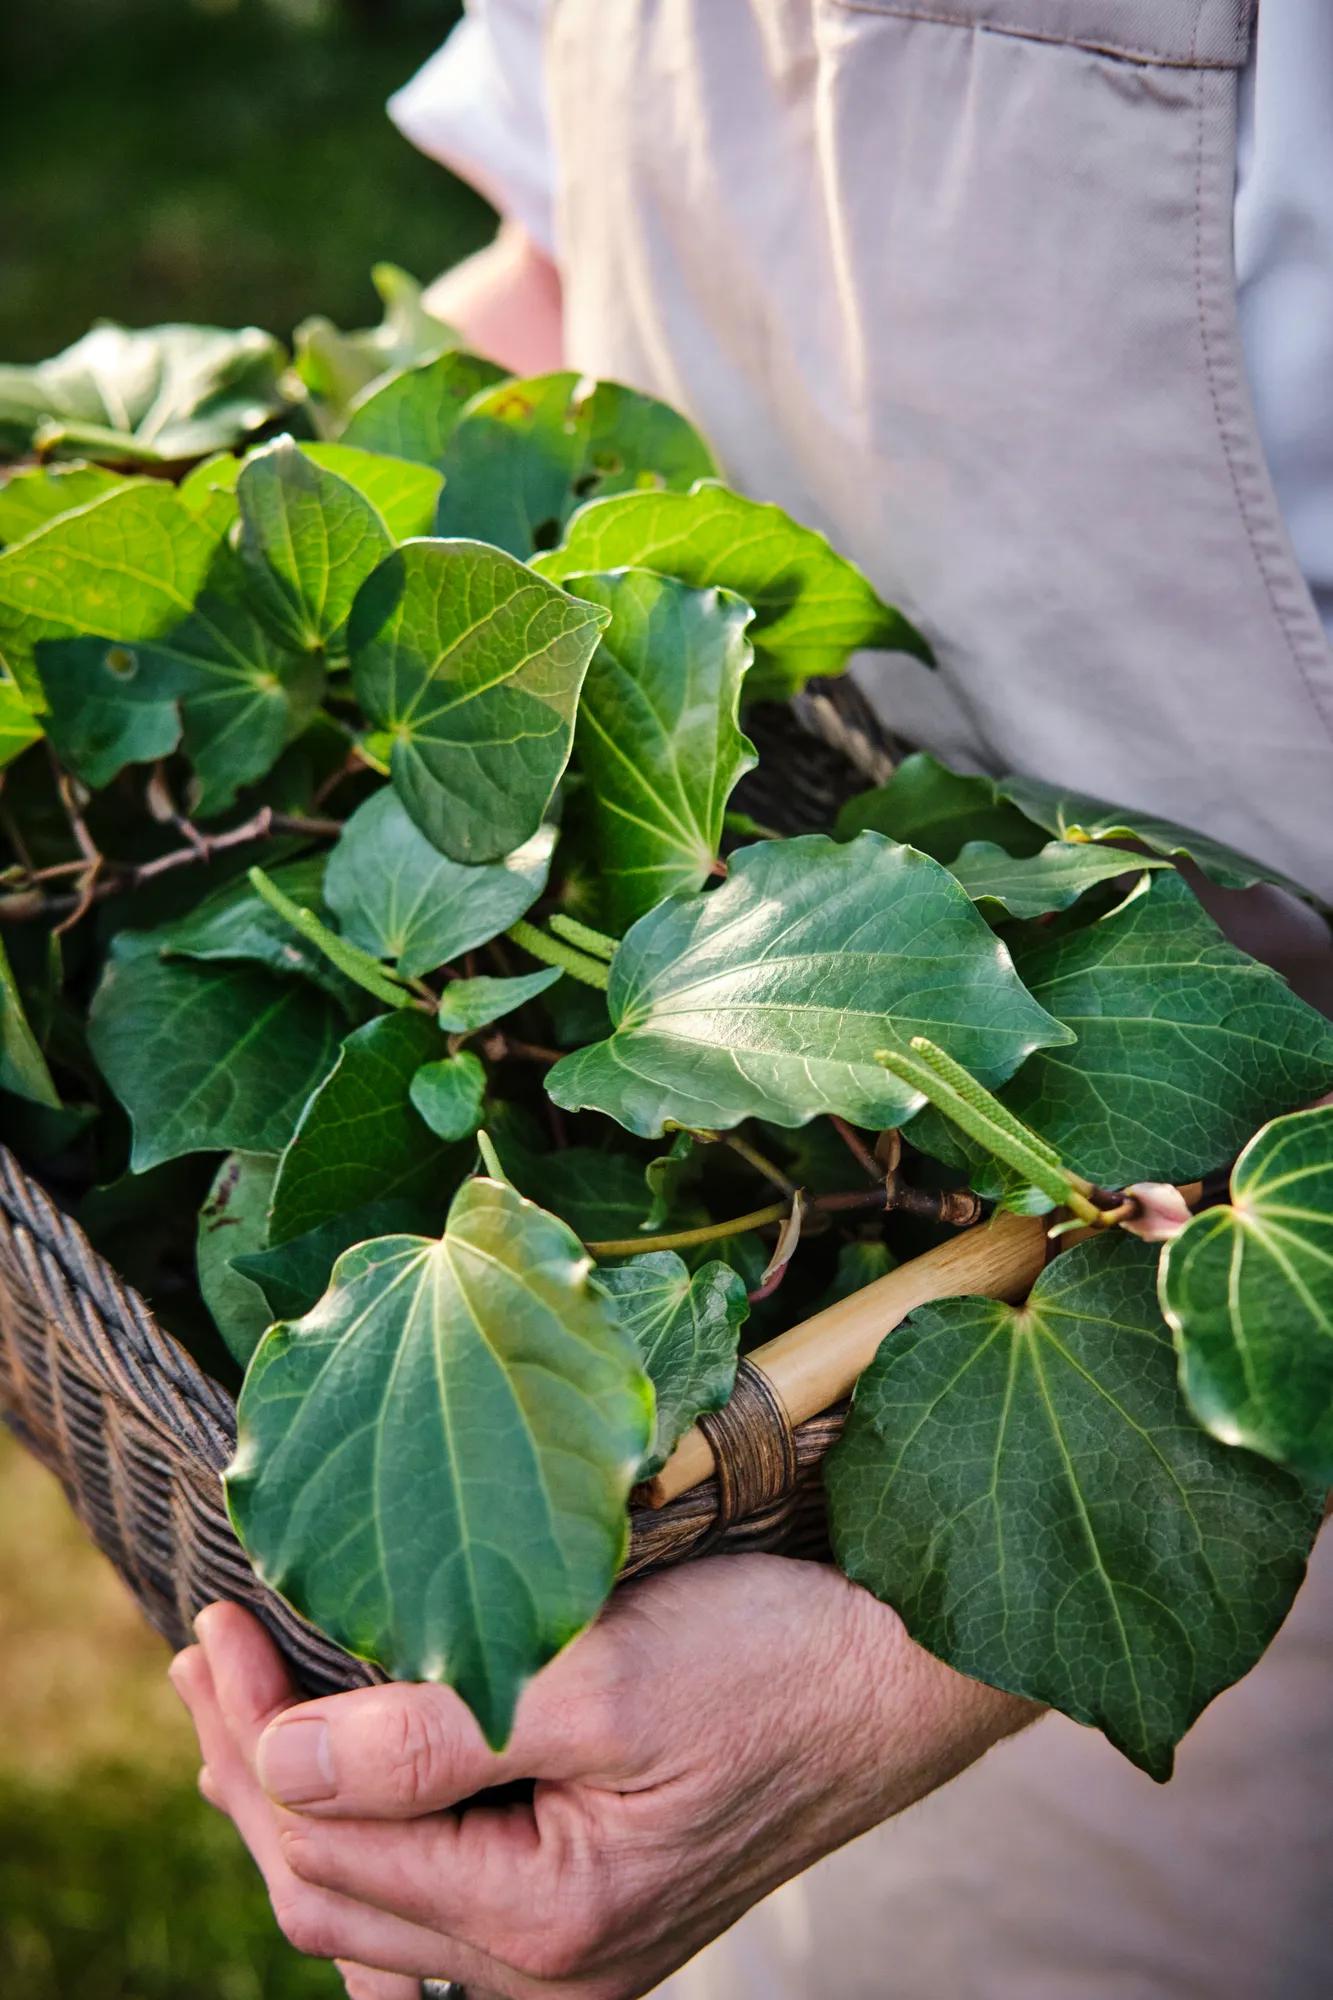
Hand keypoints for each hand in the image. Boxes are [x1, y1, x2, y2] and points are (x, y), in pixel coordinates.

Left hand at [171, 1556, 1032, 1998]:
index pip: (326, 1838)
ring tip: (238, 1710)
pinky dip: (365, 1843)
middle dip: (250, 1766)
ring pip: (373, 1902)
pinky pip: (432, 1912)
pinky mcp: (591, 1906)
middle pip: (332, 1884)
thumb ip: (438, 1737)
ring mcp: (570, 1949)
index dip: (249, 1731)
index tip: (216, 1619)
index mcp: (546, 1918)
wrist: (900, 1677)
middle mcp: (549, 1966)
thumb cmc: (770, 1662)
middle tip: (205, 1651)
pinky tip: (337, 1803)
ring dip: (294, 1800)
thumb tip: (278, 1758)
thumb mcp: (607, 1680)